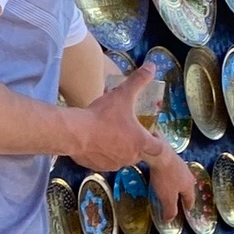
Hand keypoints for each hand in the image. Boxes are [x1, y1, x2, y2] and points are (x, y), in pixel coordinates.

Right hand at [61, 61, 173, 176]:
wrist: (76, 133)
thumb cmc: (103, 115)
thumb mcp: (123, 94)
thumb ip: (139, 80)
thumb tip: (152, 65)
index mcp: (140, 142)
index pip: (158, 148)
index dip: (155, 140)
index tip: (149, 132)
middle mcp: (130, 157)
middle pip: (139, 154)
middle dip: (135, 144)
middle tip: (127, 130)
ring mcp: (114, 164)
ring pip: (121, 158)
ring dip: (119, 150)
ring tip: (109, 135)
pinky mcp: (98, 167)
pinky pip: (105, 162)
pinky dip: (103, 154)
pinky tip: (95, 142)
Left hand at [147, 142, 195, 220]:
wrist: (159, 153)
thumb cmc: (165, 178)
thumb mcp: (167, 198)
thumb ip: (170, 210)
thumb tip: (170, 221)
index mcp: (188, 186)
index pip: (190, 199)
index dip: (188, 205)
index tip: (188, 209)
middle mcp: (187, 174)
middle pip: (187, 187)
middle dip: (185, 194)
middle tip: (183, 199)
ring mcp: (180, 165)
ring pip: (181, 178)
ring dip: (178, 184)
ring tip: (175, 188)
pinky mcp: (171, 157)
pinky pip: (173, 170)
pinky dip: (171, 176)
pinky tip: (166, 175)